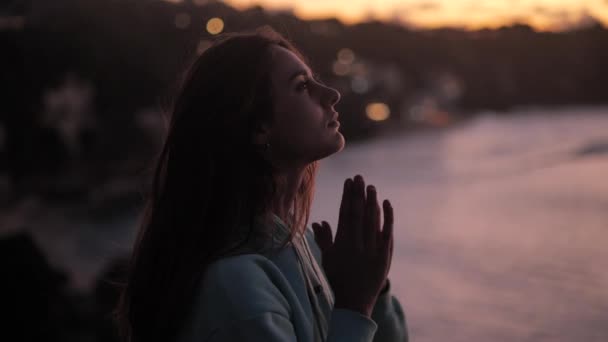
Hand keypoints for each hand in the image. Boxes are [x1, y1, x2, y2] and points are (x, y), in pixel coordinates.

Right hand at [312, 175, 393, 316]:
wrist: (354, 302)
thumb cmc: (338, 278)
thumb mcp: (328, 258)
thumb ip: (324, 239)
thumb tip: (318, 222)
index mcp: (341, 243)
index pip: (345, 214)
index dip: (347, 197)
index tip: (348, 182)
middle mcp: (356, 244)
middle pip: (359, 214)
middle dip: (359, 194)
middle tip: (359, 178)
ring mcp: (372, 250)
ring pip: (373, 220)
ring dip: (372, 202)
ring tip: (371, 187)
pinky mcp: (384, 255)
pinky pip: (387, 232)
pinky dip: (388, 217)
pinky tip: (386, 203)